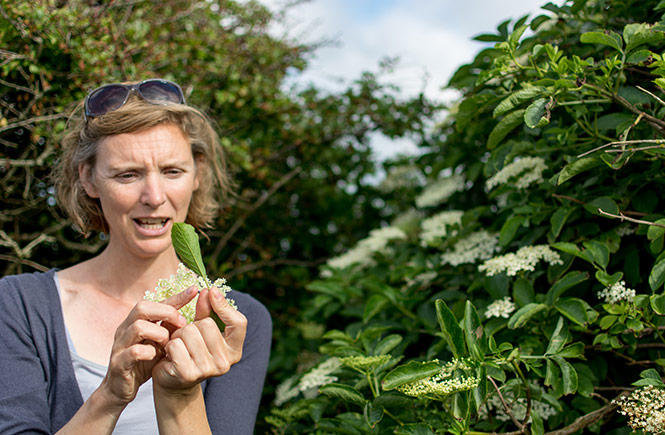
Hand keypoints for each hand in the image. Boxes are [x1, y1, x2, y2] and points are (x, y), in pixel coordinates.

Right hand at [99, 287, 196, 407]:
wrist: (121, 389)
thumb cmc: (144, 362)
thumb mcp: (161, 342)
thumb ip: (172, 328)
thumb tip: (193, 312)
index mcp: (136, 321)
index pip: (156, 302)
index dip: (176, 297)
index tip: (195, 290)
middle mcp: (126, 329)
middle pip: (142, 307)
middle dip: (165, 312)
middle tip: (182, 324)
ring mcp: (120, 345)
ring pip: (137, 327)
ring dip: (159, 333)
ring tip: (168, 343)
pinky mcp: (119, 363)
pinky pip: (134, 351)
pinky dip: (149, 352)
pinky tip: (156, 357)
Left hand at [151, 286, 247, 392]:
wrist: (172, 381)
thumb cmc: (189, 350)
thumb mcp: (200, 328)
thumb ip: (206, 311)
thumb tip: (208, 291)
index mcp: (234, 350)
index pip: (239, 322)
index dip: (224, 306)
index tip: (211, 291)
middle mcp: (225, 362)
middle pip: (208, 325)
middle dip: (192, 325)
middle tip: (186, 336)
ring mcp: (208, 370)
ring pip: (190, 333)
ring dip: (178, 335)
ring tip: (178, 344)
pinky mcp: (189, 374)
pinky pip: (176, 345)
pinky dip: (170, 345)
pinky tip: (171, 354)